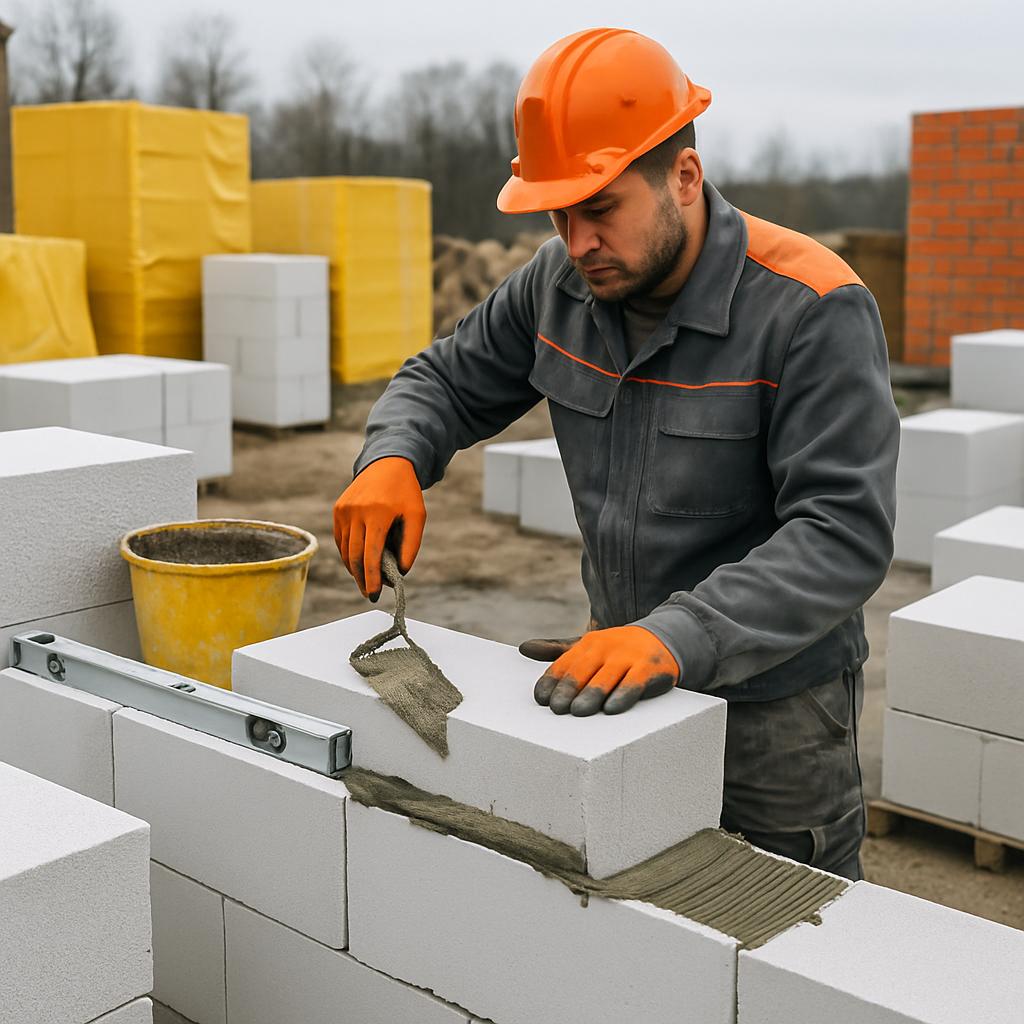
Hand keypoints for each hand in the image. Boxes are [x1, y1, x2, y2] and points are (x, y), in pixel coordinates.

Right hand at [333, 457, 425, 599]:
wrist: (387, 464)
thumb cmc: (406, 493)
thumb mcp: (417, 516)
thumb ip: (411, 545)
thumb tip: (401, 572)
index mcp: (378, 513)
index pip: (371, 554)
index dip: (372, 577)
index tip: (375, 594)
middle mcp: (356, 511)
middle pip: (355, 556)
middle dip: (361, 578)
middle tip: (370, 594)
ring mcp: (344, 510)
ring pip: (345, 549)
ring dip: (354, 569)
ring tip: (366, 581)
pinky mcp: (338, 510)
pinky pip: (340, 540)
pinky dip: (348, 554)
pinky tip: (357, 564)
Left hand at [520, 625, 679, 715]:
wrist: (664, 638)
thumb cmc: (618, 652)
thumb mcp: (589, 648)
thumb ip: (558, 652)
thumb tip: (524, 648)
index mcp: (587, 644)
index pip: (564, 665)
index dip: (551, 683)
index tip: (541, 700)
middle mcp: (606, 648)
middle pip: (582, 672)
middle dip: (568, 691)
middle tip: (557, 709)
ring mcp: (628, 657)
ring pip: (605, 679)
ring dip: (591, 695)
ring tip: (578, 712)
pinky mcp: (649, 667)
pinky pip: (634, 683)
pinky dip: (622, 696)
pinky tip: (612, 709)